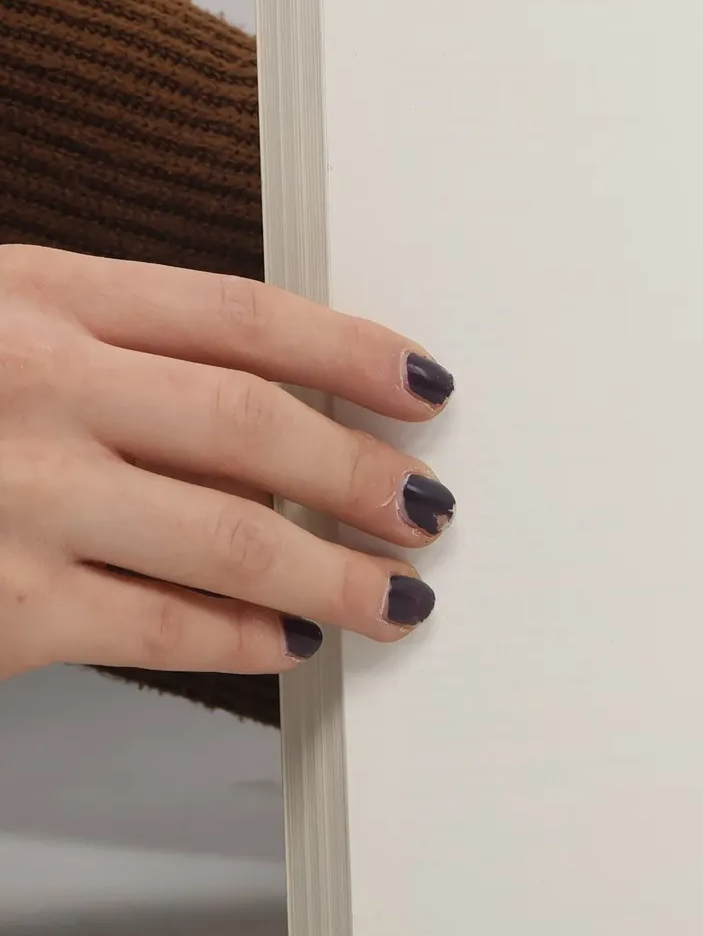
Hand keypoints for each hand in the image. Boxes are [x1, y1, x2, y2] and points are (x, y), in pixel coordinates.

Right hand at [0, 246, 454, 682]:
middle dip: (364, 473)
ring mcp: (15, 497)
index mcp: (36, 293)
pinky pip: (159, 625)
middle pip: (256, 426)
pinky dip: (243, 638)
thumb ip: (108, 341)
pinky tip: (288, 642)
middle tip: (429, 506)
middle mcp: (33, 385)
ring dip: (337, 573)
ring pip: (233, 539)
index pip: (241, 316)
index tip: (424, 384)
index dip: (351, 350)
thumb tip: (277, 399)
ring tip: (398, 594)